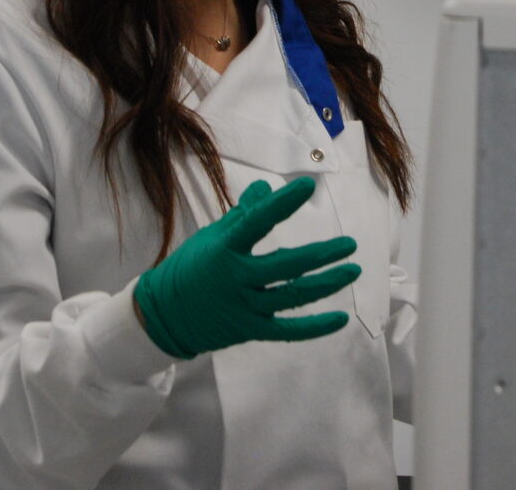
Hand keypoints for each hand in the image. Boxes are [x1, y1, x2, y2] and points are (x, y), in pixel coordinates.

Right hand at [134, 176, 358, 357]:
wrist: (163, 315)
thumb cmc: (191, 267)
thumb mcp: (212, 236)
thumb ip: (243, 215)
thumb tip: (265, 187)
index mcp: (225, 248)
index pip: (257, 221)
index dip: (282, 203)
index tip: (307, 186)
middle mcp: (237, 278)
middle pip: (287, 266)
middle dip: (322, 255)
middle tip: (350, 244)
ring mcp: (245, 306)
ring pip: (293, 296)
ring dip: (326, 283)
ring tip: (352, 270)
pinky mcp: (250, 329)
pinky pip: (288, 329)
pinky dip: (315, 327)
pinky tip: (340, 319)